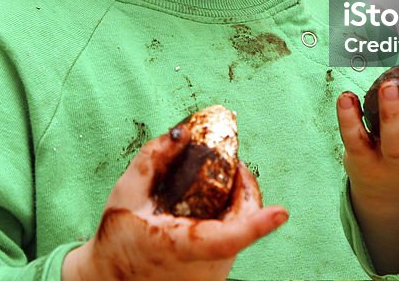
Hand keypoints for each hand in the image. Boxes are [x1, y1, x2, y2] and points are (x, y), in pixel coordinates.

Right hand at [62, 124, 287, 280]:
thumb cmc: (117, 239)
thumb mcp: (125, 195)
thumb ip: (153, 160)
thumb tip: (184, 133)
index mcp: (181, 247)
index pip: (226, 239)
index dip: (256, 226)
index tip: (281, 212)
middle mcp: (204, 268)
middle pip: (241, 221)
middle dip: (243, 187)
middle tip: (231, 163)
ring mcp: (213, 275)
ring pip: (240, 229)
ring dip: (235, 201)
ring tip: (213, 182)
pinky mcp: (216, 275)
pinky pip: (234, 239)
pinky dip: (228, 217)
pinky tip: (207, 206)